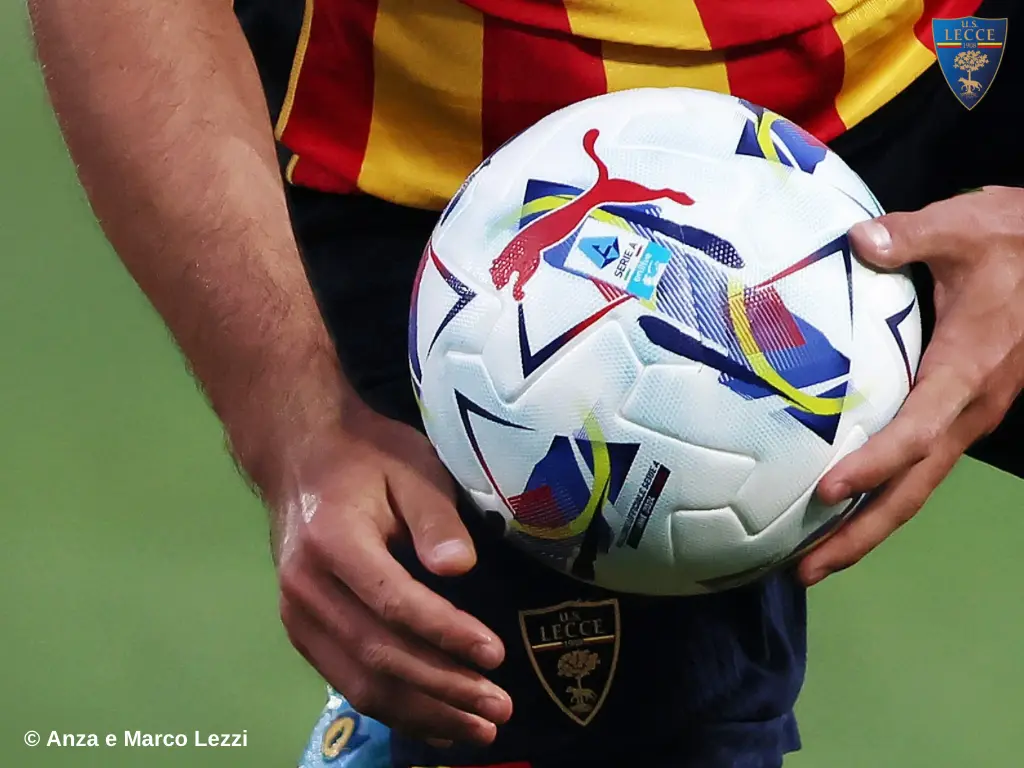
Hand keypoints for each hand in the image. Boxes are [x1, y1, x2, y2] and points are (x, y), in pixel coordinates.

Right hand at [271, 403, 511, 743]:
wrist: (300, 460)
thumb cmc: (366, 458)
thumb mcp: (412, 467)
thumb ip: (435, 518)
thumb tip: (459, 569)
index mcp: (332, 541)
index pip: (393, 602)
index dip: (445, 633)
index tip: (494, 655)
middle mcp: (306, 587)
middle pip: (378, 653)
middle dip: (443, 686)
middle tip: (500, 708)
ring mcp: (297, 615)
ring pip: (360, 680)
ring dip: (422, 711)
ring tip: (479, 729)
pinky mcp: (301, 632)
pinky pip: (346, 681)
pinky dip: (393, 708)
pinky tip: (436, 723)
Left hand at [800, 186, 1023, 585]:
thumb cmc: (1015, 240)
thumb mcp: (964, 227)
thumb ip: (908, 236)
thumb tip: (858, 242)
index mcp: (967, 371)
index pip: (918, 431)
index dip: (876, 464)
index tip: (827, 492)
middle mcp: (970, 409)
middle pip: (913, 489)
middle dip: (861, 535)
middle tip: (804, 571)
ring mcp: (968, 417)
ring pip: (918, 487)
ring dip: (867, 528)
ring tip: (812, 560)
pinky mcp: (960, 412)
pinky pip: (920, 467)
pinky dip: (882, 495)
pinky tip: (843, 506)